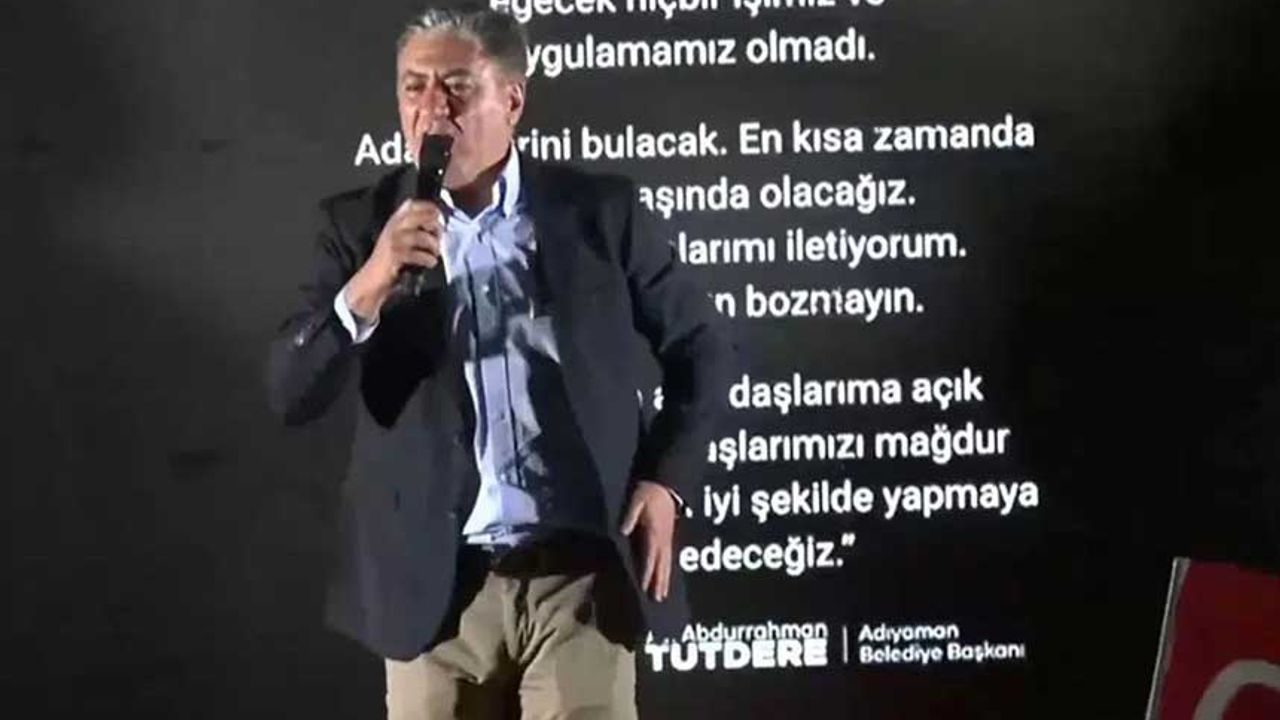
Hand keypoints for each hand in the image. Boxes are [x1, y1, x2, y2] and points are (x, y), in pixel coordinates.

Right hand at [345, 199, 443, 317]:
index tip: (439, 215)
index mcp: (395, 221)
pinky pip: (417, 254)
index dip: (428, 207)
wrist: (373, 278)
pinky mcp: (395, 256)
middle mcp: (393, 227)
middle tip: (440, 237)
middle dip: (435, 226)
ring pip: (420, 236)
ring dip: (433, 245)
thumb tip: (438, 222)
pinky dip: (427, 259)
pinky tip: (430, 262)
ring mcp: (393, 241)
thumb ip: (413, 227)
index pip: (411, 205)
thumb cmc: (389, 259)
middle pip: (419, 217)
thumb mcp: (399, 238)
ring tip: (436, 253)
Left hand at [620, 480, 676, 601]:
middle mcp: (661, 539)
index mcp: (653, 532)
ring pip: (666, 563)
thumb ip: (629, 516)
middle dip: (658, 582)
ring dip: (665, 579)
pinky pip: (669, 556)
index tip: (644, 588)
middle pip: (660, 564)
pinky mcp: (669, 536)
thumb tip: (623, 532)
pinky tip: (666, 576)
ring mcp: (667, 538)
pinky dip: (668, 569)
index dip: (646, 573)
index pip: (649, 557)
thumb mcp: (635, 500)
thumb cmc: (648, 492)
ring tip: (663, 594)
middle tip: (658, 599)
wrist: (665, 483)